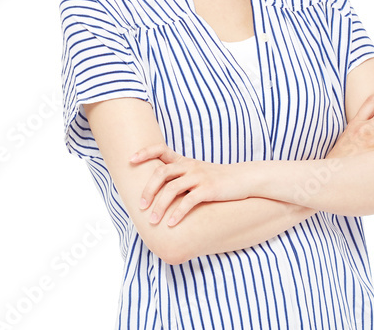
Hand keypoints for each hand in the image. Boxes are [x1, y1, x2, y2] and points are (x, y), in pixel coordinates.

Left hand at [129, 143, 248, 226]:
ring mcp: (199, 177)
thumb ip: (180, 177)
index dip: (145, 152)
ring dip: (160, 206)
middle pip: (162, 173)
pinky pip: (189, 201)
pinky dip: (178, 213)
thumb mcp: (197, 173)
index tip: (130, 159)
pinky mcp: (209, 189)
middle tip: (141, 206)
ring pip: (172, 189)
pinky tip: (171, 224)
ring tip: (153, 221)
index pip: (161, 149)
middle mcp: (190, 166)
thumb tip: (159, 190)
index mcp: (185, 161)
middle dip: (148, 190)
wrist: (244, 179)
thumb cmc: (217, 179)